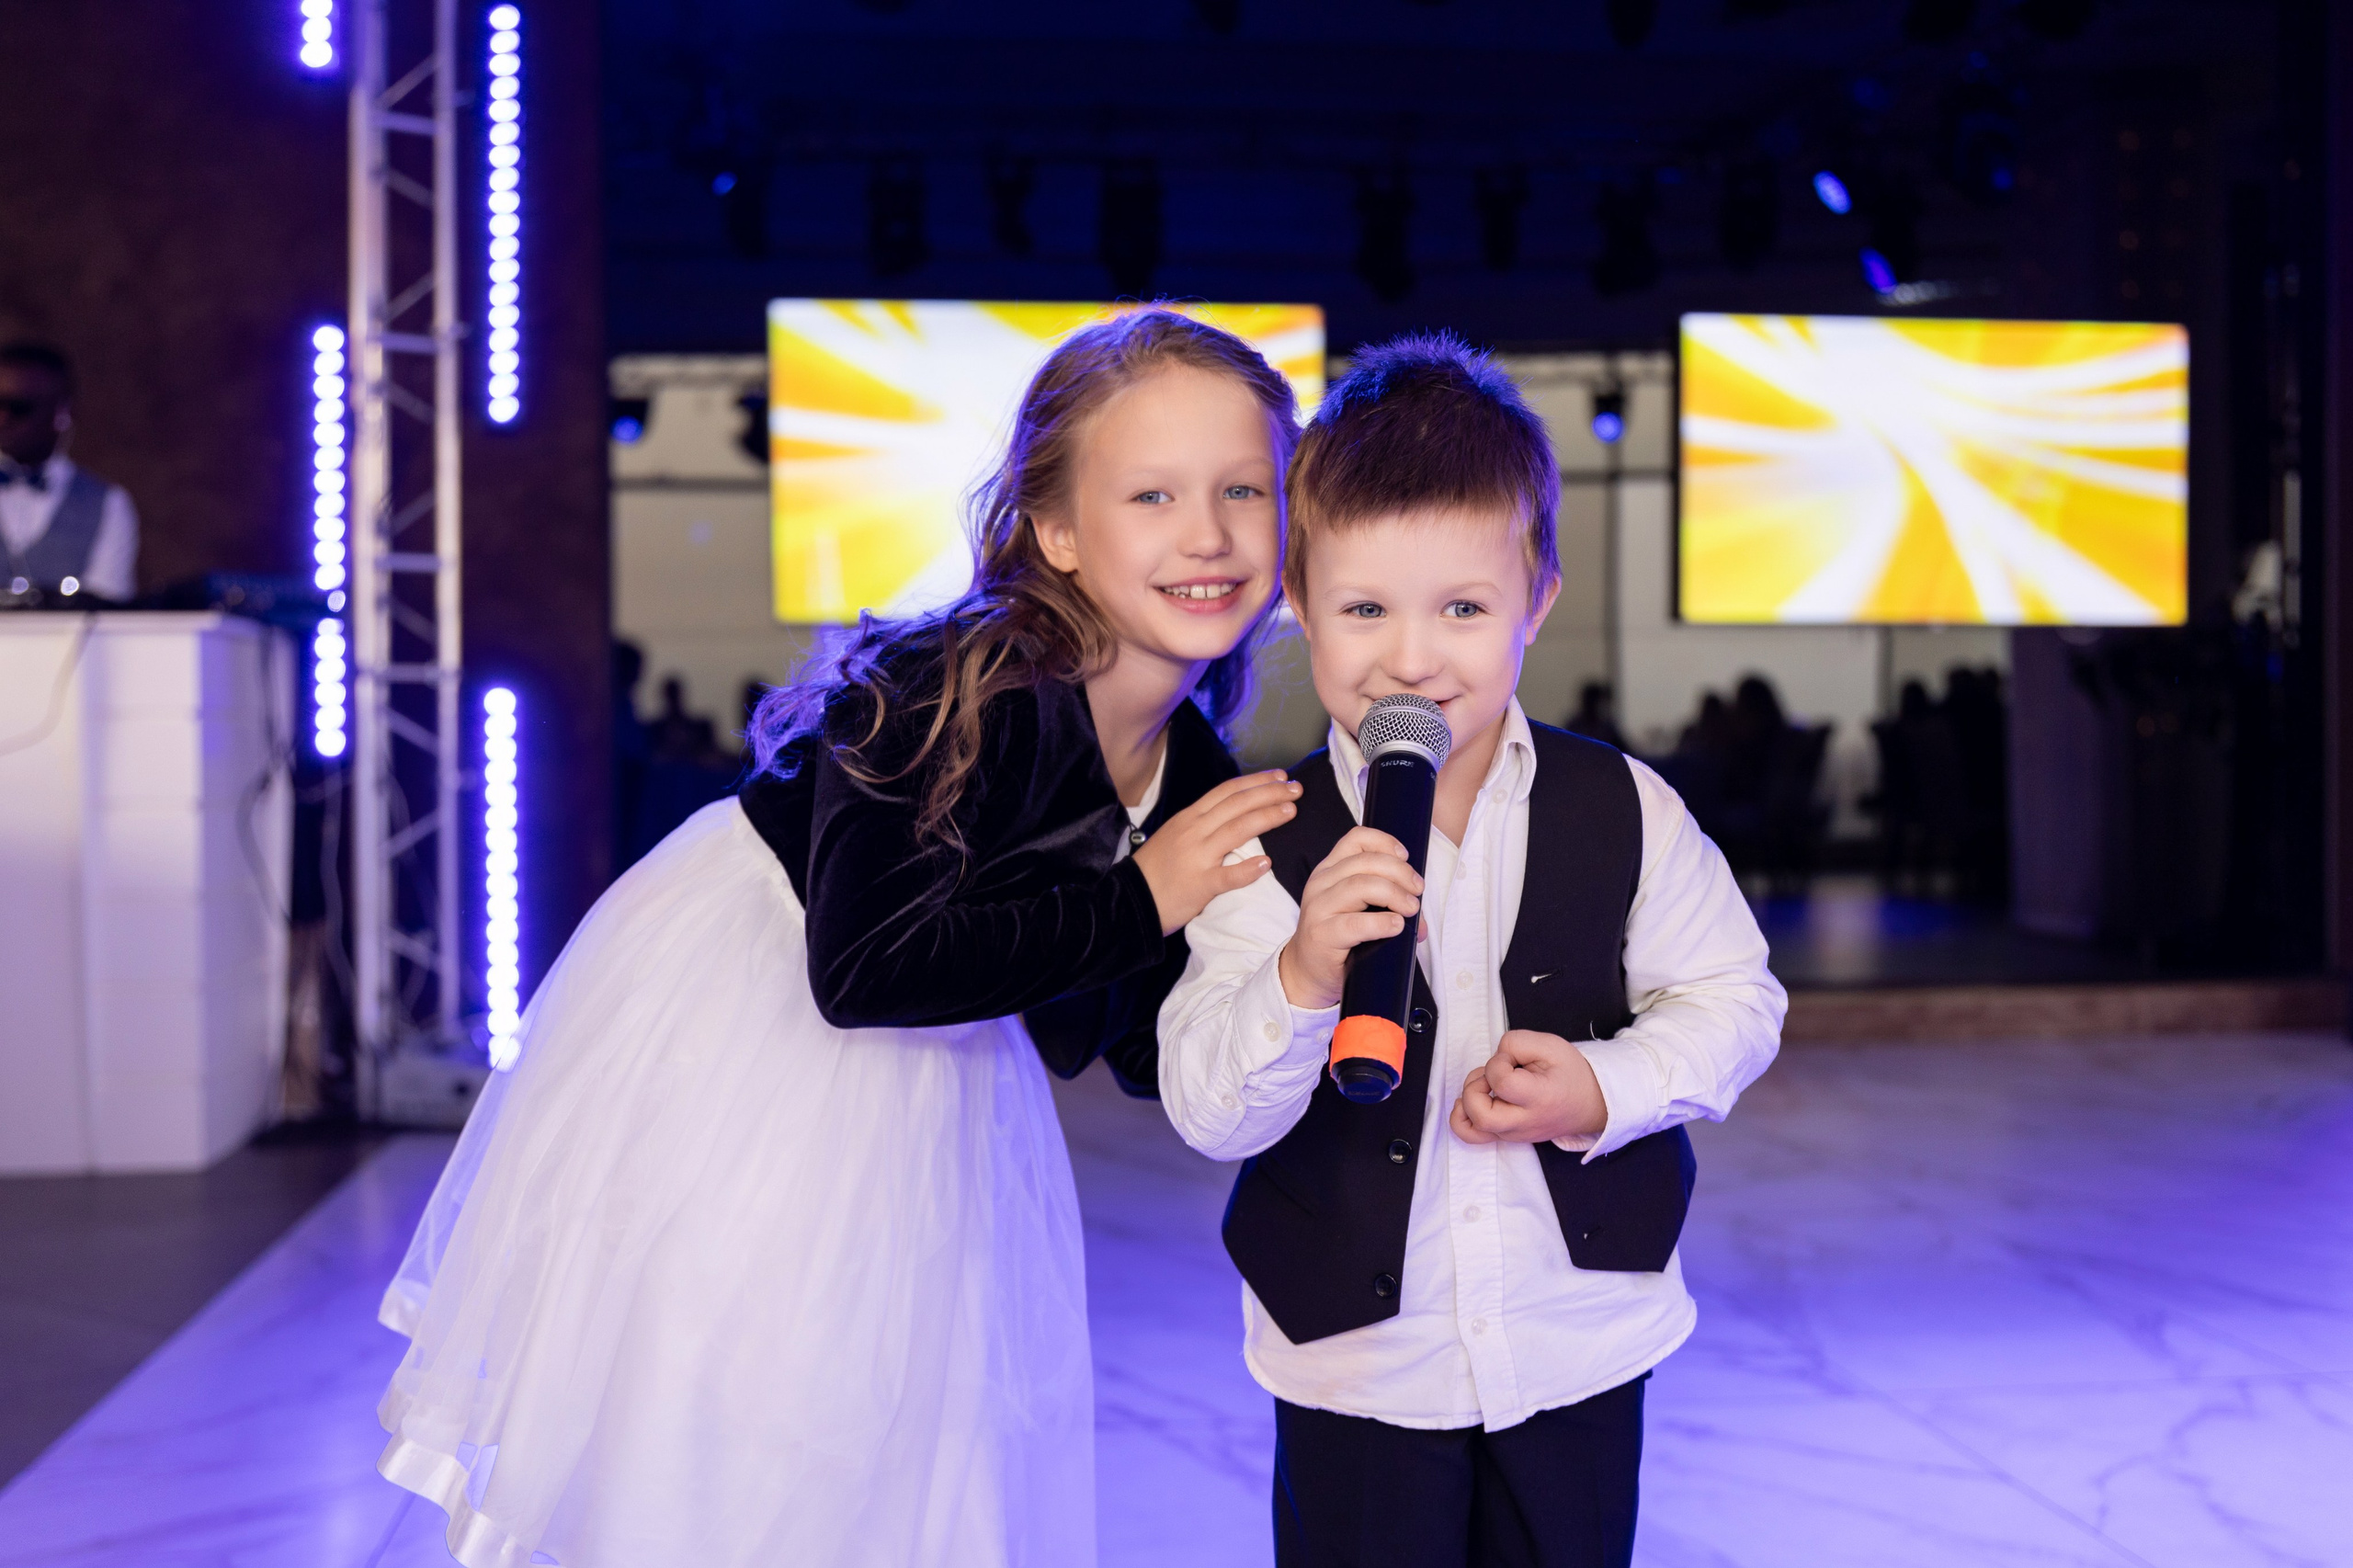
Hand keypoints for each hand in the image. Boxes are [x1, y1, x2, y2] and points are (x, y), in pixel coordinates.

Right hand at [1131, 770, 1300, 934]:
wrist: (1130, 899)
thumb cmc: (1155, 869)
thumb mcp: (1175, 835)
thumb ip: (1203, 824)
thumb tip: (1233, 814)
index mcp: (1190, 818)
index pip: (1228, 791)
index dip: (1256, 781)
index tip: (1280, 776)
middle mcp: (1194, 831)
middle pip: (1238, 804)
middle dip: (1270, 793)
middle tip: (1296, 789)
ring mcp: (1197, 856)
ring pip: (1237, 830)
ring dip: (1266, 818)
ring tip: (1291, 812)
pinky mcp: (1199, 884)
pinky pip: (1227, 876)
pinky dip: (1248, 869)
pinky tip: (1267, 864)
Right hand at [1276, 826, 1422, 1009]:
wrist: (1308, 971)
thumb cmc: (1339, 938)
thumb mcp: (1359, 909)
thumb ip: (1388, 903)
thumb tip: (1421, 917)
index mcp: (1330, 870)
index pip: (1356, 839)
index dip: (1385, 842)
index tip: (1405, 858)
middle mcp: (1321, 883)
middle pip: (1365, 861)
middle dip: (1399, 872)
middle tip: (1417, 891)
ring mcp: (1318, 908)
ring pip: (1360, 886)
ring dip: (1394, 894)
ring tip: (1410, 909)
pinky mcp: (1321, 935)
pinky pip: (1355, 923)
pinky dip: (1381, 923)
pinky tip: (1396, 926)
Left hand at [1450, 1030, 1607, 1144]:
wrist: (1591, 1103)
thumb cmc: (1570, 1073)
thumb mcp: (1551, 1044)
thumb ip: (1516, 1042)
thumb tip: (1494, 1057)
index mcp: (1540, 1098)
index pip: (1502, 1083)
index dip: (1498, 1063)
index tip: (1512, 1060)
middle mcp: (1524, 1123)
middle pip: (1481, 1115)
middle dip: (1475, 1087)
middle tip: (1491, 1076)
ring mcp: (1513, 1135)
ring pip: (1471, 1128)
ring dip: (1468, 1100)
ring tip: (1485, 1087)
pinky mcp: (1506, 1137)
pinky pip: (1472, 1136)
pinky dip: (1462, 1118)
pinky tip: (1469, 1101)